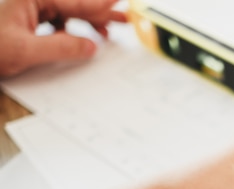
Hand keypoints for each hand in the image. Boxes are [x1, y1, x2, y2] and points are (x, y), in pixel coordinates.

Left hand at [0, 0, 126, 76]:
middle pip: (72, 4)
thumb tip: (90, 46)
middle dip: (98, 13)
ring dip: (84, 23)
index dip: (100, 5)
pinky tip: (76, 39)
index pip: (75, 2)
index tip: (121, 2)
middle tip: (124, 18)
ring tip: (105, 34)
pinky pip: (53, 20)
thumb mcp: (26, 51)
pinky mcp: (23, 18)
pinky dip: (68, 30)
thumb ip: (62, 47)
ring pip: (64, 12)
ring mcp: (26, 7)